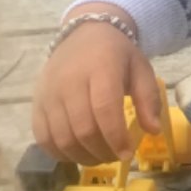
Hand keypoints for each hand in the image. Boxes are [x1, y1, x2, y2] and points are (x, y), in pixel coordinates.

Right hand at [31, 7, 161, 164]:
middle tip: (117, 156)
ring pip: (62, 138)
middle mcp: (69, 81)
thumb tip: (154, 130)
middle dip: (102, 151)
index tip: (128, 154)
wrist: (84, 34)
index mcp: (100, 68)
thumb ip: (148, 98)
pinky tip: (77, 153)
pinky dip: (60, 153)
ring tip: (100, 156)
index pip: (104, 109)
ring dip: (83, 156)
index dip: (116, 137)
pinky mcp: (36, 103)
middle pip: (82, 128)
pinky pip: (43, 138)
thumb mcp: (141, 68)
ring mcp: (49, 93)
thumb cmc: (117, 54)